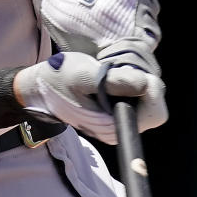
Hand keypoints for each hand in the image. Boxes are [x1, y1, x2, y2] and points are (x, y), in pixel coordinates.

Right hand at [24, 0, 165, 130]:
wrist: (41, 87)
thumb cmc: (59, 79)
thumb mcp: (84, 75)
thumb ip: (114, 81)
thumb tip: (146, 84)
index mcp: (112, 125)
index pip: (155, 113)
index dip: (152, 90)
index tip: (135, 73)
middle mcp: (119, 128)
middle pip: (156, 106)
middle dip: (145, 84)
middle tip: (121, 69)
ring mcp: (118, 121)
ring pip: (149, 100)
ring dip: (138, 81)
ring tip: (112, 71)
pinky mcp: (117, 112)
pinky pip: (140, 98)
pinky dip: (132, 83)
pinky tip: (114, 76)